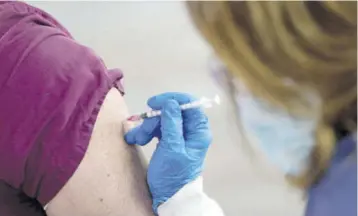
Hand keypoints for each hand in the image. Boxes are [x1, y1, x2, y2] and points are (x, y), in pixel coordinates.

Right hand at [124, 92, 211, 212]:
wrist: (169, 197)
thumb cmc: (173, 174)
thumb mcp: (172, 148)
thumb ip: (172, 124)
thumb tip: (171, 102)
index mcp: (198, 131)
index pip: (190, 105)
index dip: (172, 100)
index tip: (154, 103)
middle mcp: (191, 130)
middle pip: (172, 112)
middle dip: (154, 119)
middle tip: (142, 132)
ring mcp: (179, 135)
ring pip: (162, 120)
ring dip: (147, 127)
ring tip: (136, 139)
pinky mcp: (169, 140)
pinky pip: (158, 129)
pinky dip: (146, 132)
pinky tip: (136, 139)